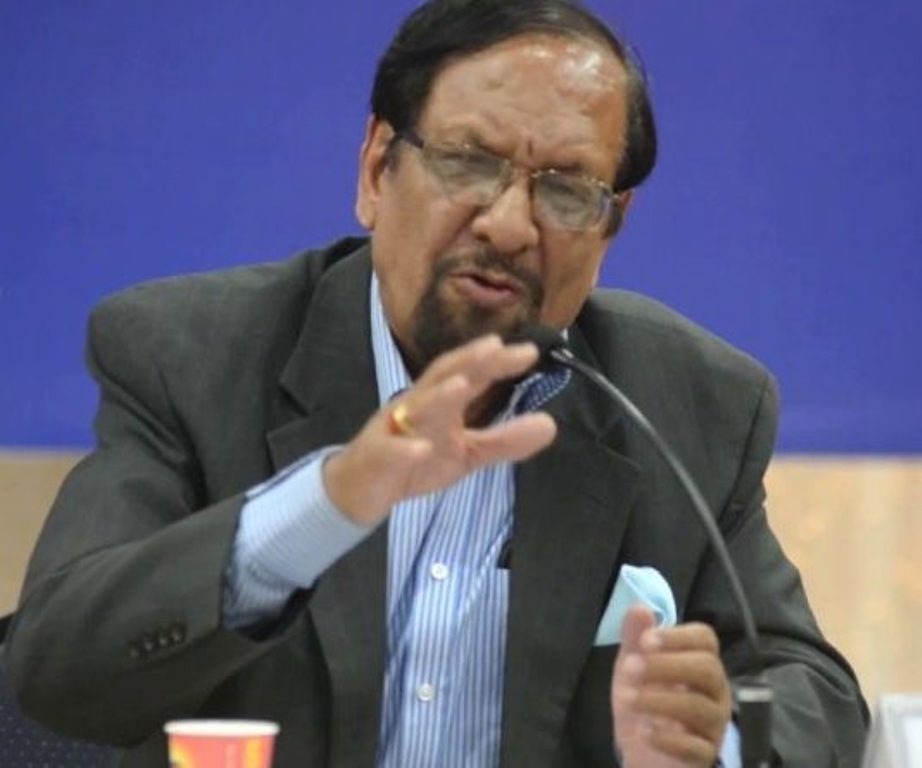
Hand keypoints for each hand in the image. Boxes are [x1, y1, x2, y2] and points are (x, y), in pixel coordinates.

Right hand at [323, 334, 556, 525]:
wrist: (361, 488)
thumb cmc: (415, 457)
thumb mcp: (467, 453)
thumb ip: (505, 440)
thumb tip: (551, 424)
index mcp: (440, 401)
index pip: (470, 372)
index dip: (496, 360)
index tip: (529, 351)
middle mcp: (417, 405)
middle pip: (441, 376)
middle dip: (468, 361)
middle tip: (496, 347)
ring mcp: (394, 428)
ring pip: (415, 407)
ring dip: (438, 395)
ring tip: (464, 384)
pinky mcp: (377, 457)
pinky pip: (390, 451)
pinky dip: (406, 449)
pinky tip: (423, 449)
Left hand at [612, 606, 731, 767]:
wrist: (644, 749)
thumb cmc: (645, 698)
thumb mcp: (634, 664)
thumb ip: (635, 637)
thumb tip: (639, 607)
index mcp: (700, 661)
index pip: (705, 639)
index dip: (676, 636)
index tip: (645, 641)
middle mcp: (715, 690)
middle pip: (707, 668)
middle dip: (667, 665)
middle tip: (630, 668)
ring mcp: (714, 724)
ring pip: (699, 707)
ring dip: (658, 701)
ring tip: (627, 700)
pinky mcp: (706, 754)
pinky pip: (696, 747)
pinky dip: (667, 739)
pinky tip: (643, 732)